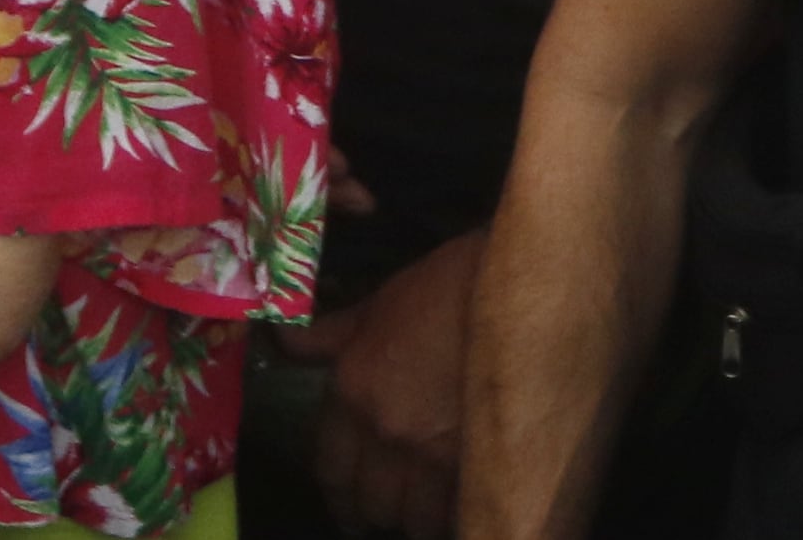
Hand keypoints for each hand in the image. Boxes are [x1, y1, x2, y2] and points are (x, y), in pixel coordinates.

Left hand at [287, 230, 479, 536]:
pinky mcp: (479, 466)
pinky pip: (454, 517)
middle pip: (368, 505)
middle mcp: (385, 433)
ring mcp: (432, 455)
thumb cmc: (450, 286)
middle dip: (377, 506)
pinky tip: (462, 503)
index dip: (339, 494)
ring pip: (410, 520)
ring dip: (416, 517)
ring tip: (429, 506)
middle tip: (393, 501)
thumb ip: (327, 337)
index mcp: (353, 392)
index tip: (350, 503)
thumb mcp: (380, 304)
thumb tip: (279, 340)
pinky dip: (453, 516)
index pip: (329, 470)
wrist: (523, 286)